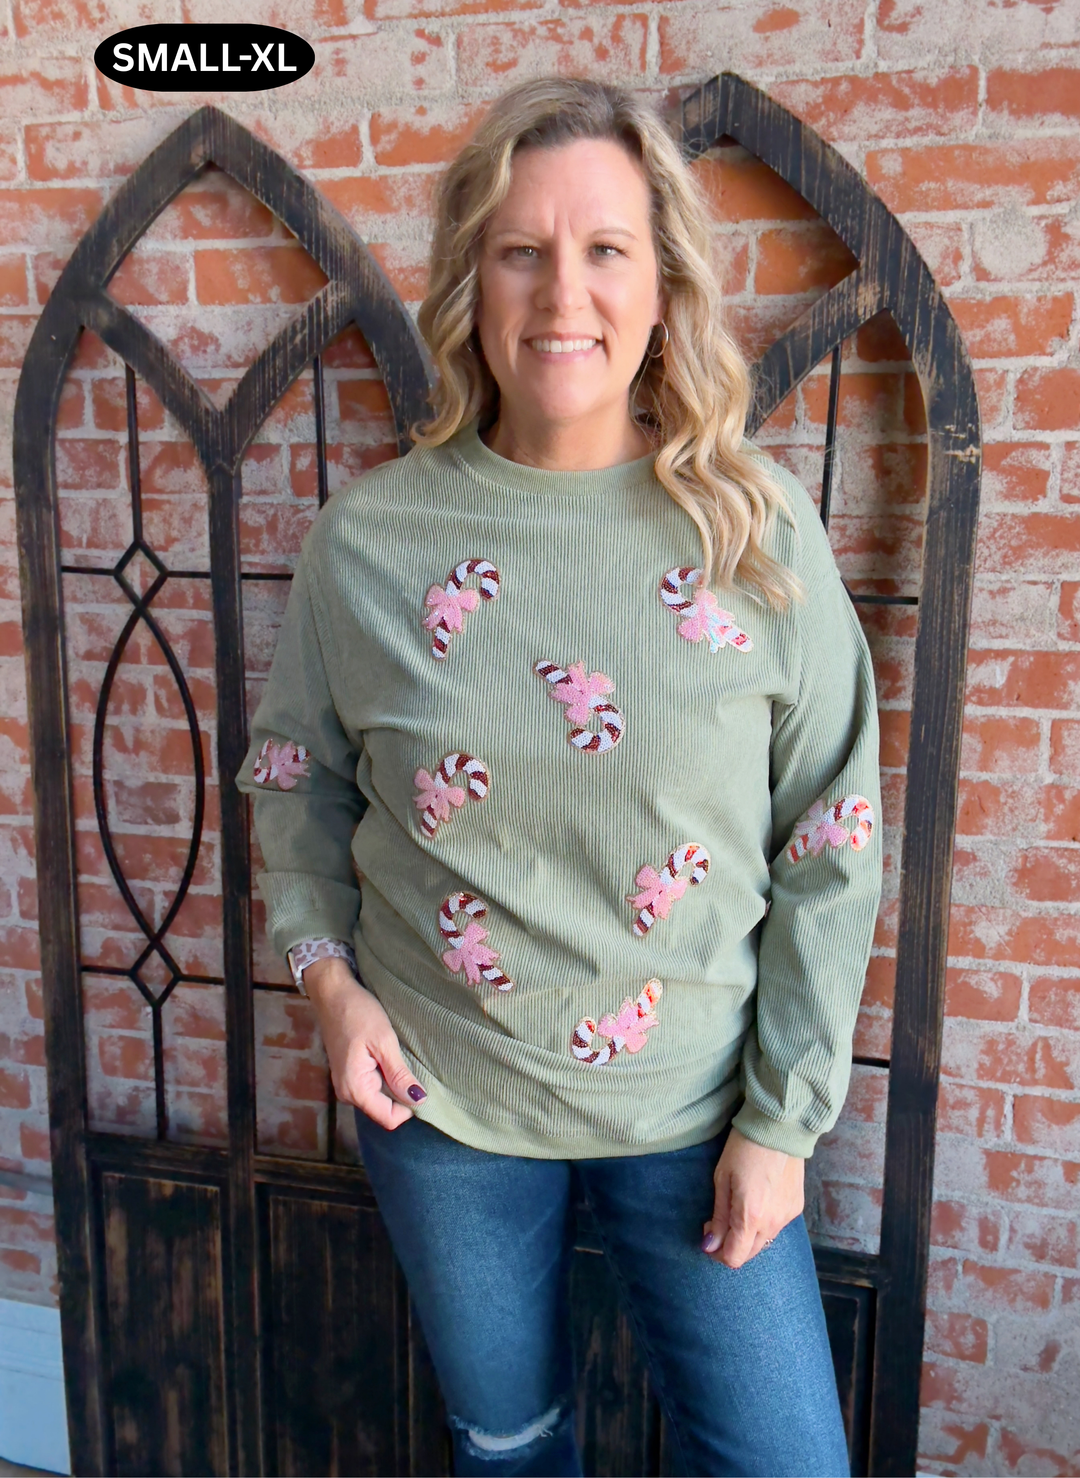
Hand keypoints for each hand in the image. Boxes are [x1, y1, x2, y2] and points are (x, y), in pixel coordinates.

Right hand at [303, 956, 426, 1129]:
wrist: (333, 993)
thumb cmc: (357, 1012)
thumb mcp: (383, 1041)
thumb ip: (399, 1074)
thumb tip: (418, 1100)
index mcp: (355, 1089)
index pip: (390, 1119)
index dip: (410, 1107)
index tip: (423, 1085)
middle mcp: (348, 1093)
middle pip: (385, 1110)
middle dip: (403, 1095)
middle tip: (415, 1067)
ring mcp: (347, 1085)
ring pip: (381, 1098)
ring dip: (396, 1085)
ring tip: (403, 1060)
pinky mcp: (350, 1075)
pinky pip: (374, 1087)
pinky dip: (387, 1077)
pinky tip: (392, 1058)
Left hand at [702, 1126, 804, 1268]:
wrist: (779, 1127)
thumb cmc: (743, 1148)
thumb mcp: (722, 1179)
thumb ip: (718, 1217)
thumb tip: (710, 1247)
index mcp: (751, 1217)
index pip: (735, 1257)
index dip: (717, 1252)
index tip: (708, 1234)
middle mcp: (773, 1223)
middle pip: (750, 1254)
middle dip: (731, 1246)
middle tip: (717, 1222)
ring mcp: (787, 1216)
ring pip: (764, 1241)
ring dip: (747, 1235)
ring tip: (737, 1208)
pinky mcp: (797, 1207)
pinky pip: (777, 1226)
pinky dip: (763, 1223)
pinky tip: (758, 1200)